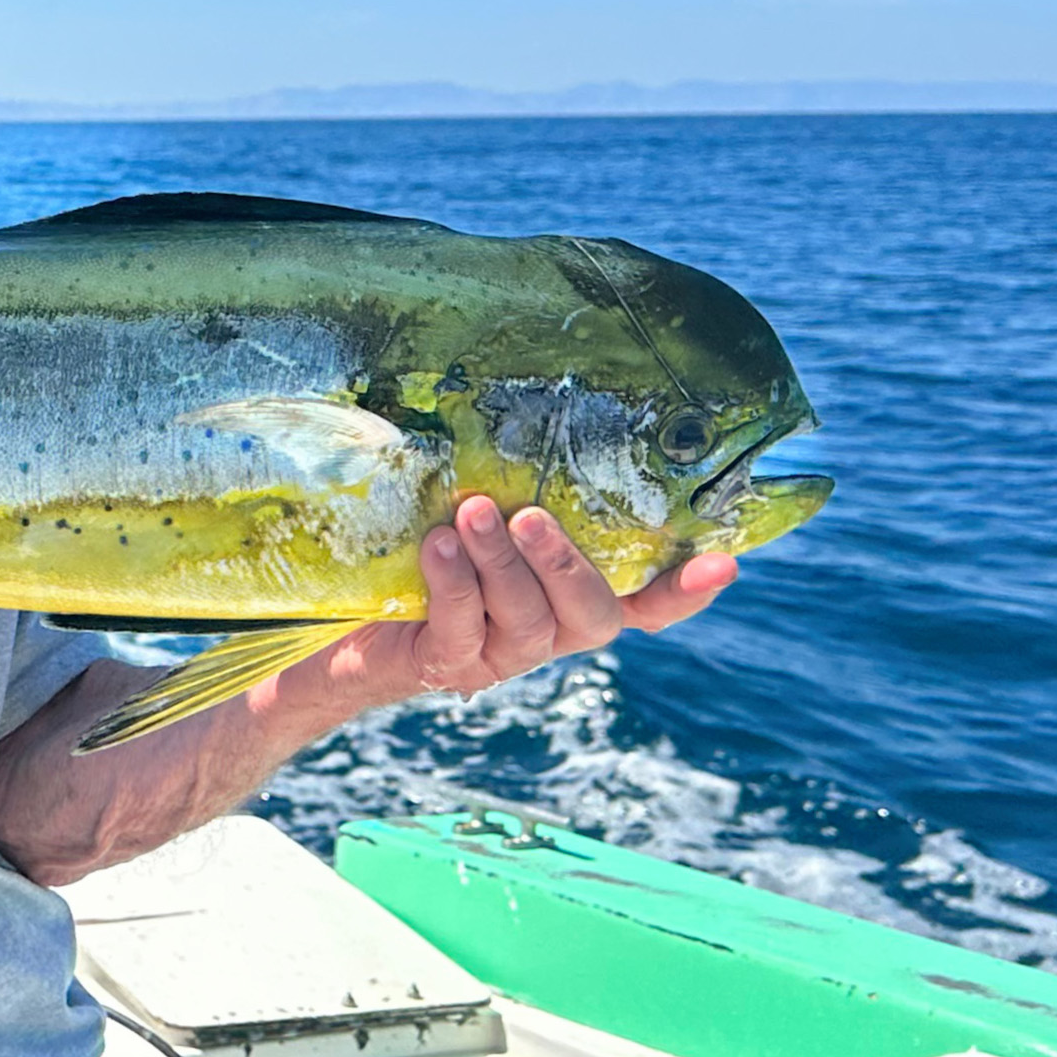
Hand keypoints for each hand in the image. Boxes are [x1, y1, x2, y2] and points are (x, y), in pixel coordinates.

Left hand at [285, 496, 735, 716]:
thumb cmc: (414, 547)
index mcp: (566, 595)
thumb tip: (515, 390)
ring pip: (527, 621)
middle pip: (592, 616)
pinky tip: (436, 547)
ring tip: (473, 514)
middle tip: (533, 515)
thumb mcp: (468, 510)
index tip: (723, 561)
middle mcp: (546, 632)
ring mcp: (499, 655)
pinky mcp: (445, 666)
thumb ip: (507, 479)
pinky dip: (453, 586)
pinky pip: (461, 630)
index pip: (645, 602)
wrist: (334, 622)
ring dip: (503, 565)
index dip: (684, 590)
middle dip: (568, 564)